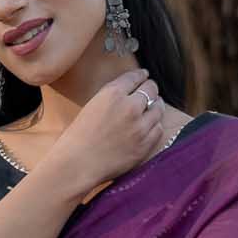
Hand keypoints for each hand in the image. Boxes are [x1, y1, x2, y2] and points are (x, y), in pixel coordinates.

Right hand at [44, 68, 165, 200]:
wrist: (78, 163)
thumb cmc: (79, 136)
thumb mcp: (93, 104)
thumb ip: (112, 96)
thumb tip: (129, 92)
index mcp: (113, 94)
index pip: (135, 77)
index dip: (142, 75)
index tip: (144, 75)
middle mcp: (130, 107)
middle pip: (151, 90)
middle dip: (151, 88)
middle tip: (151, 91)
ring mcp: (139, 127)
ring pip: (158, 109)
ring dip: (156, 106)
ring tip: (154, 107)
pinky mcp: (144, 145)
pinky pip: (158, 129)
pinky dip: (155, 126)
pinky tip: (150, 126)